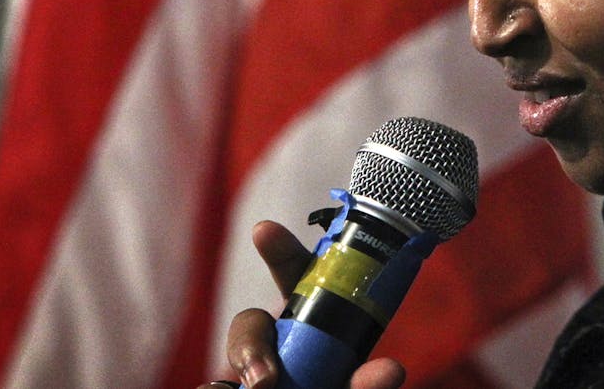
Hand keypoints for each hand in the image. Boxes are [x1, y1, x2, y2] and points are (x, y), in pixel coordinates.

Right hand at [204, 220, 406, 388]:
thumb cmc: (336, 386)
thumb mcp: (353, 388)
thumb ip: (366, 384)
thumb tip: (390, 370)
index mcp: (313, 327)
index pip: (295, 279)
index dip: (280, 252)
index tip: (264, 231)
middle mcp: (276, 344)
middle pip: (251, 323)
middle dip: (250, 341)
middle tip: (264, 378)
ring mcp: (249, 370)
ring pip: (234, 354)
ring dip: (246, 369)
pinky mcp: (228, 382)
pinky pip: (213, 385)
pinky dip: (219, 387)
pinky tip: (226, 388)